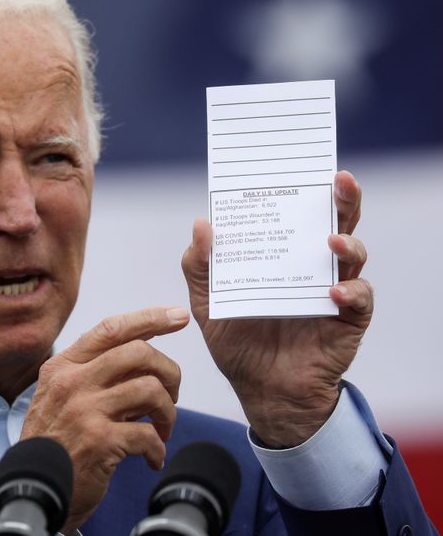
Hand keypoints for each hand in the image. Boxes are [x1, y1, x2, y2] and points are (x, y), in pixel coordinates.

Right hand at [20, 306, 187, 532]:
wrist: (32, 489)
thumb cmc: (53, 442)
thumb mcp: (62, 396)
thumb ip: (95, 374)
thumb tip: (145, 356)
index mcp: (64, 366)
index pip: (111, 329)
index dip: (150, 318)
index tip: (178, 316)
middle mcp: (72, 382)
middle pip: (139, 353)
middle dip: (168, 371)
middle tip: (172, 394)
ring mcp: (85, 410)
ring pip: (150, 390)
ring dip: (168, 412)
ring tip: (162, 429)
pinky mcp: (100, 441)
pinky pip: (148, 435)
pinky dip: (158, 448)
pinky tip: (152, 458)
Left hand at [181, 171, 373, 447]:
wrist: (261, 392)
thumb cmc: (238, 344)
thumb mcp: (209, 304)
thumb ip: (201, 267)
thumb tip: (200, 223)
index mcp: (280, 258)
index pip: (294, 217)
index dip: (299, 191)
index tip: (294, 168)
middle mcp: (311, 268)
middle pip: (334, 225)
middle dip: (342, 200)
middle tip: (339, 180)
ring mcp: (332, 292)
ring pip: (353, 256)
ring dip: (346, 244)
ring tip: (331, 241)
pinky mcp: (347, 320)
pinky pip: (359, 300)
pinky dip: (351, 292)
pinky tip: (333, 291)